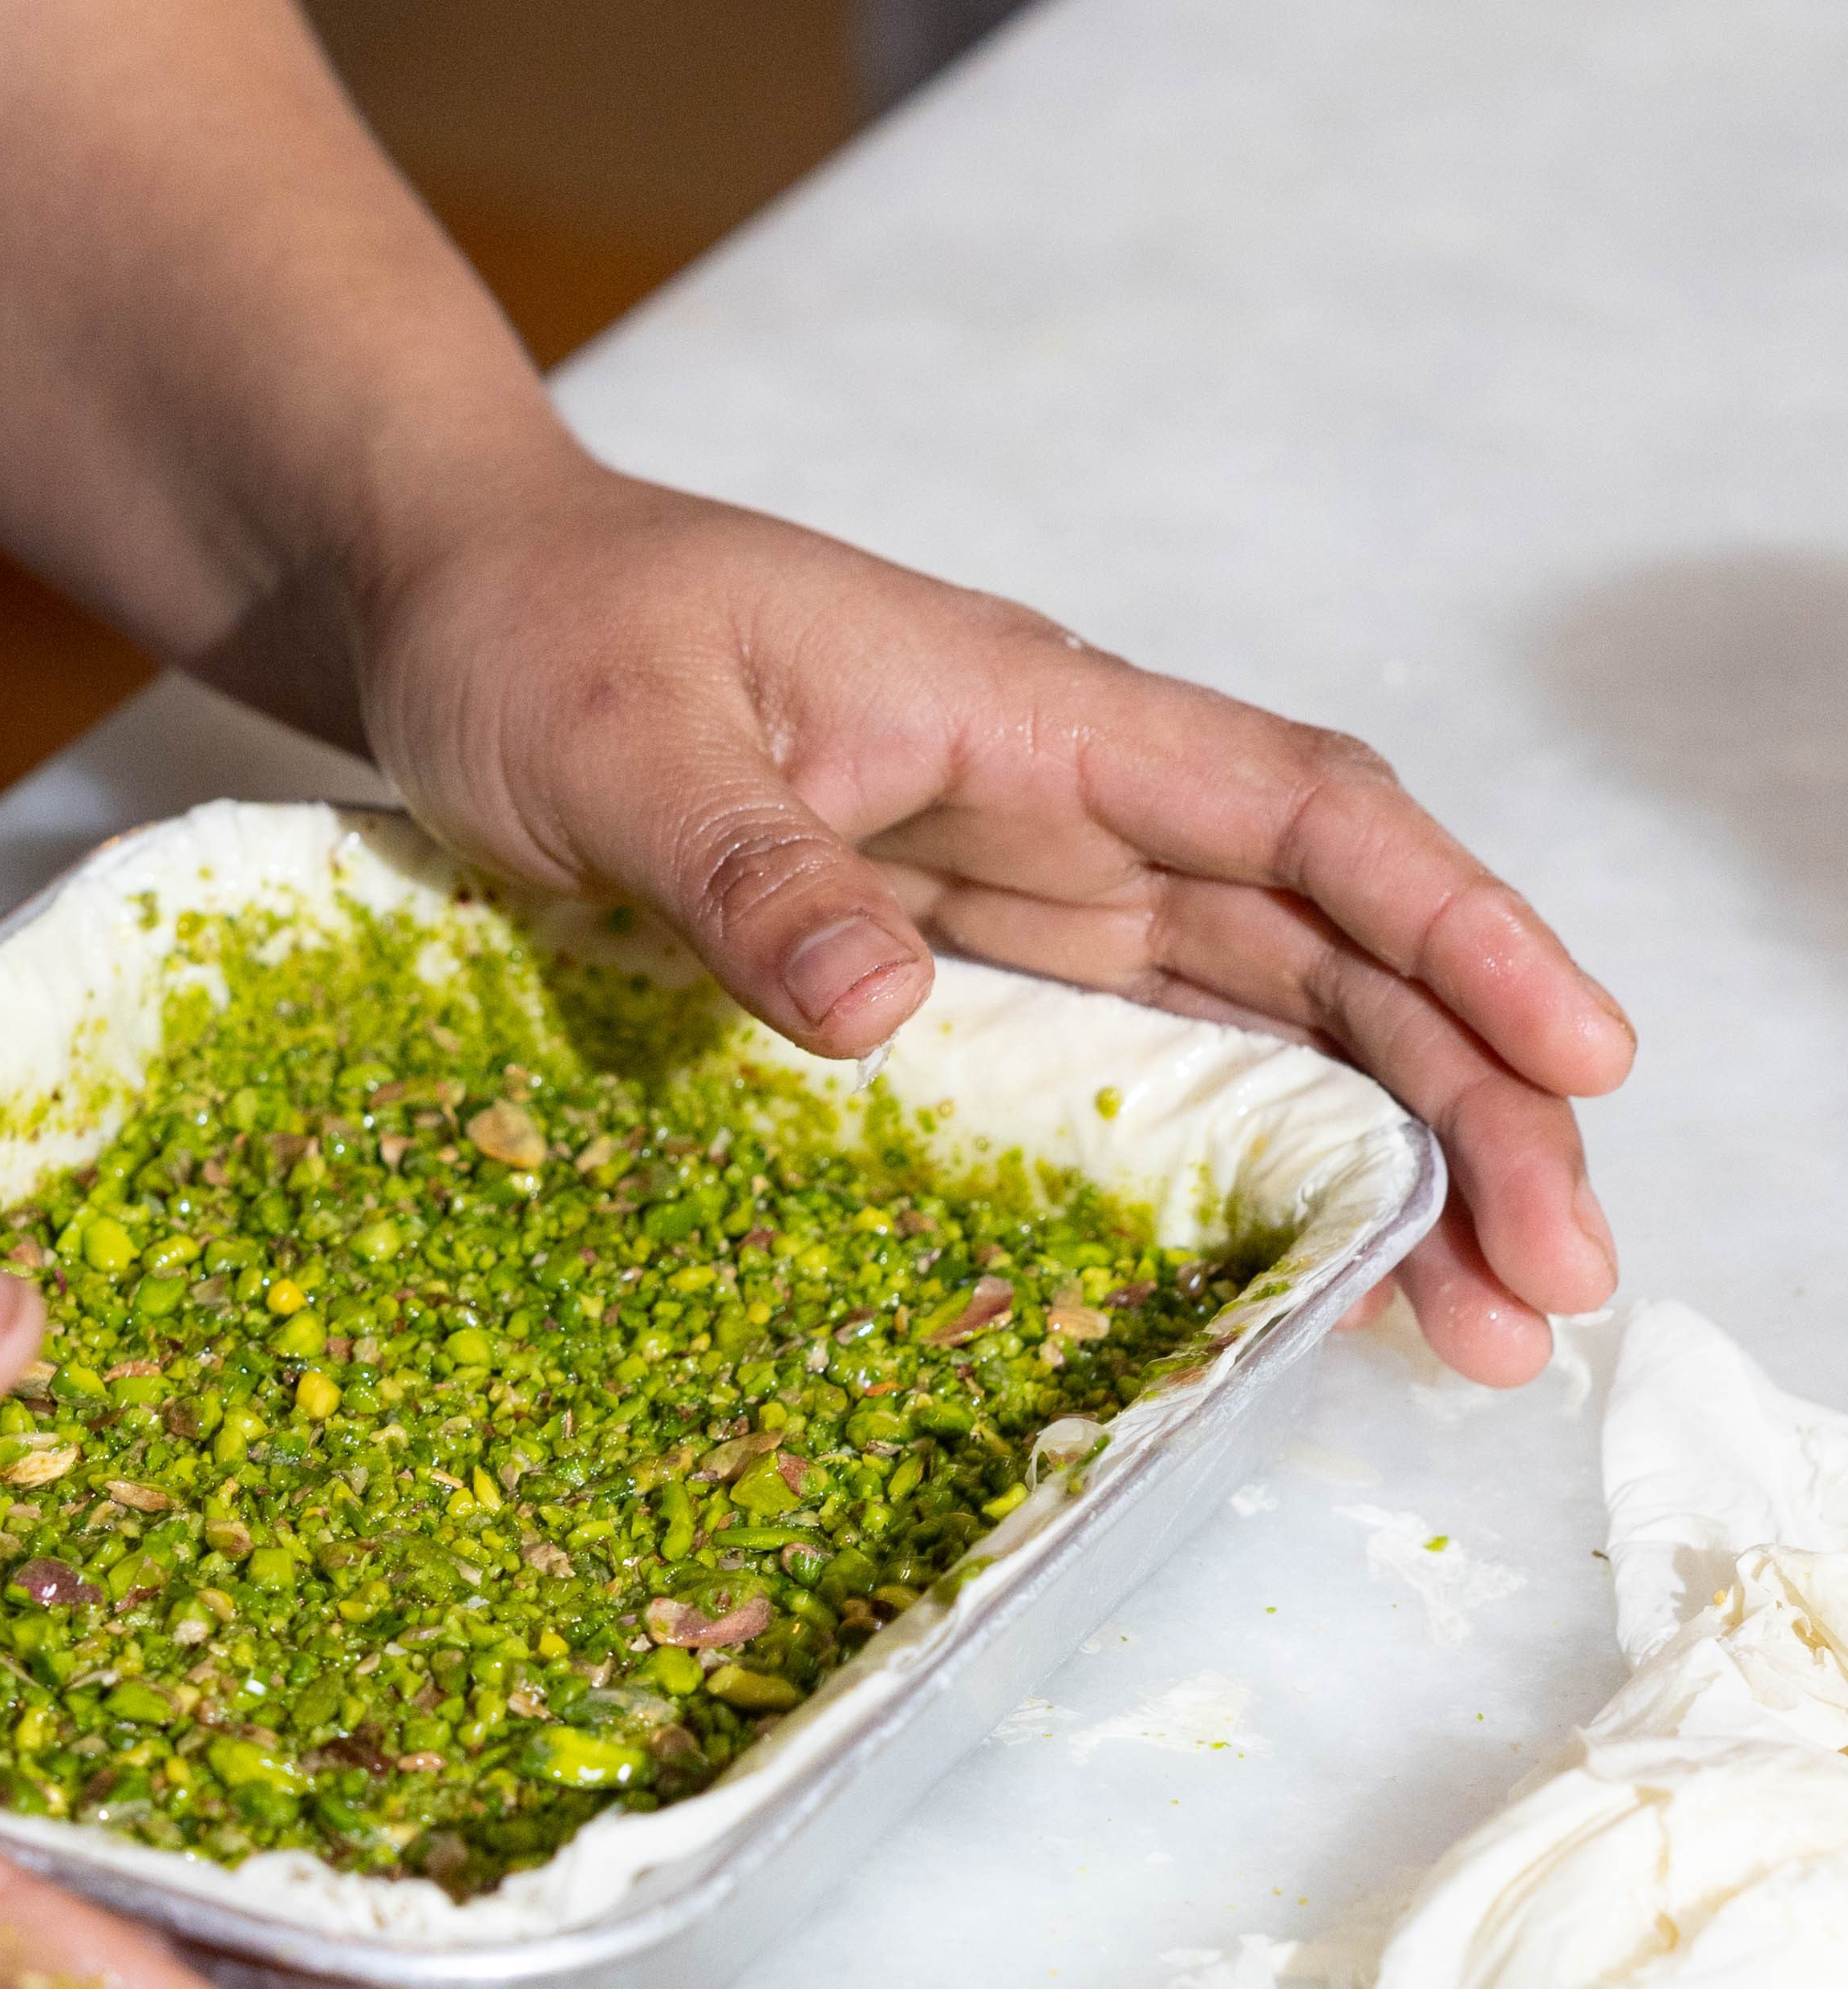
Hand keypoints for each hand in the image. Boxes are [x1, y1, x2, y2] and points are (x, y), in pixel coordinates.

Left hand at [348, 457, 1632, 1385]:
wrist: (461, 623)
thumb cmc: (541, 641)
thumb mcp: (621, 747)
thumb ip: (747, 869)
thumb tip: (886, 1011)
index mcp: (1024, 713)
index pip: (1295, 813)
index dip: (1452, 931)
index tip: (1576, 1058)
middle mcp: (1058, 805)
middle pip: (1322, 947)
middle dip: (1463, 1097)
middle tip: (1554, 1281)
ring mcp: (1017, 894)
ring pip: (1260, 1020)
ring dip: (1387, 1155)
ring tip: (1483, 1316)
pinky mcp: (958, 969)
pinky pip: (1139, 1063)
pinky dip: (1237, 1159)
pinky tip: (1307, 1265)